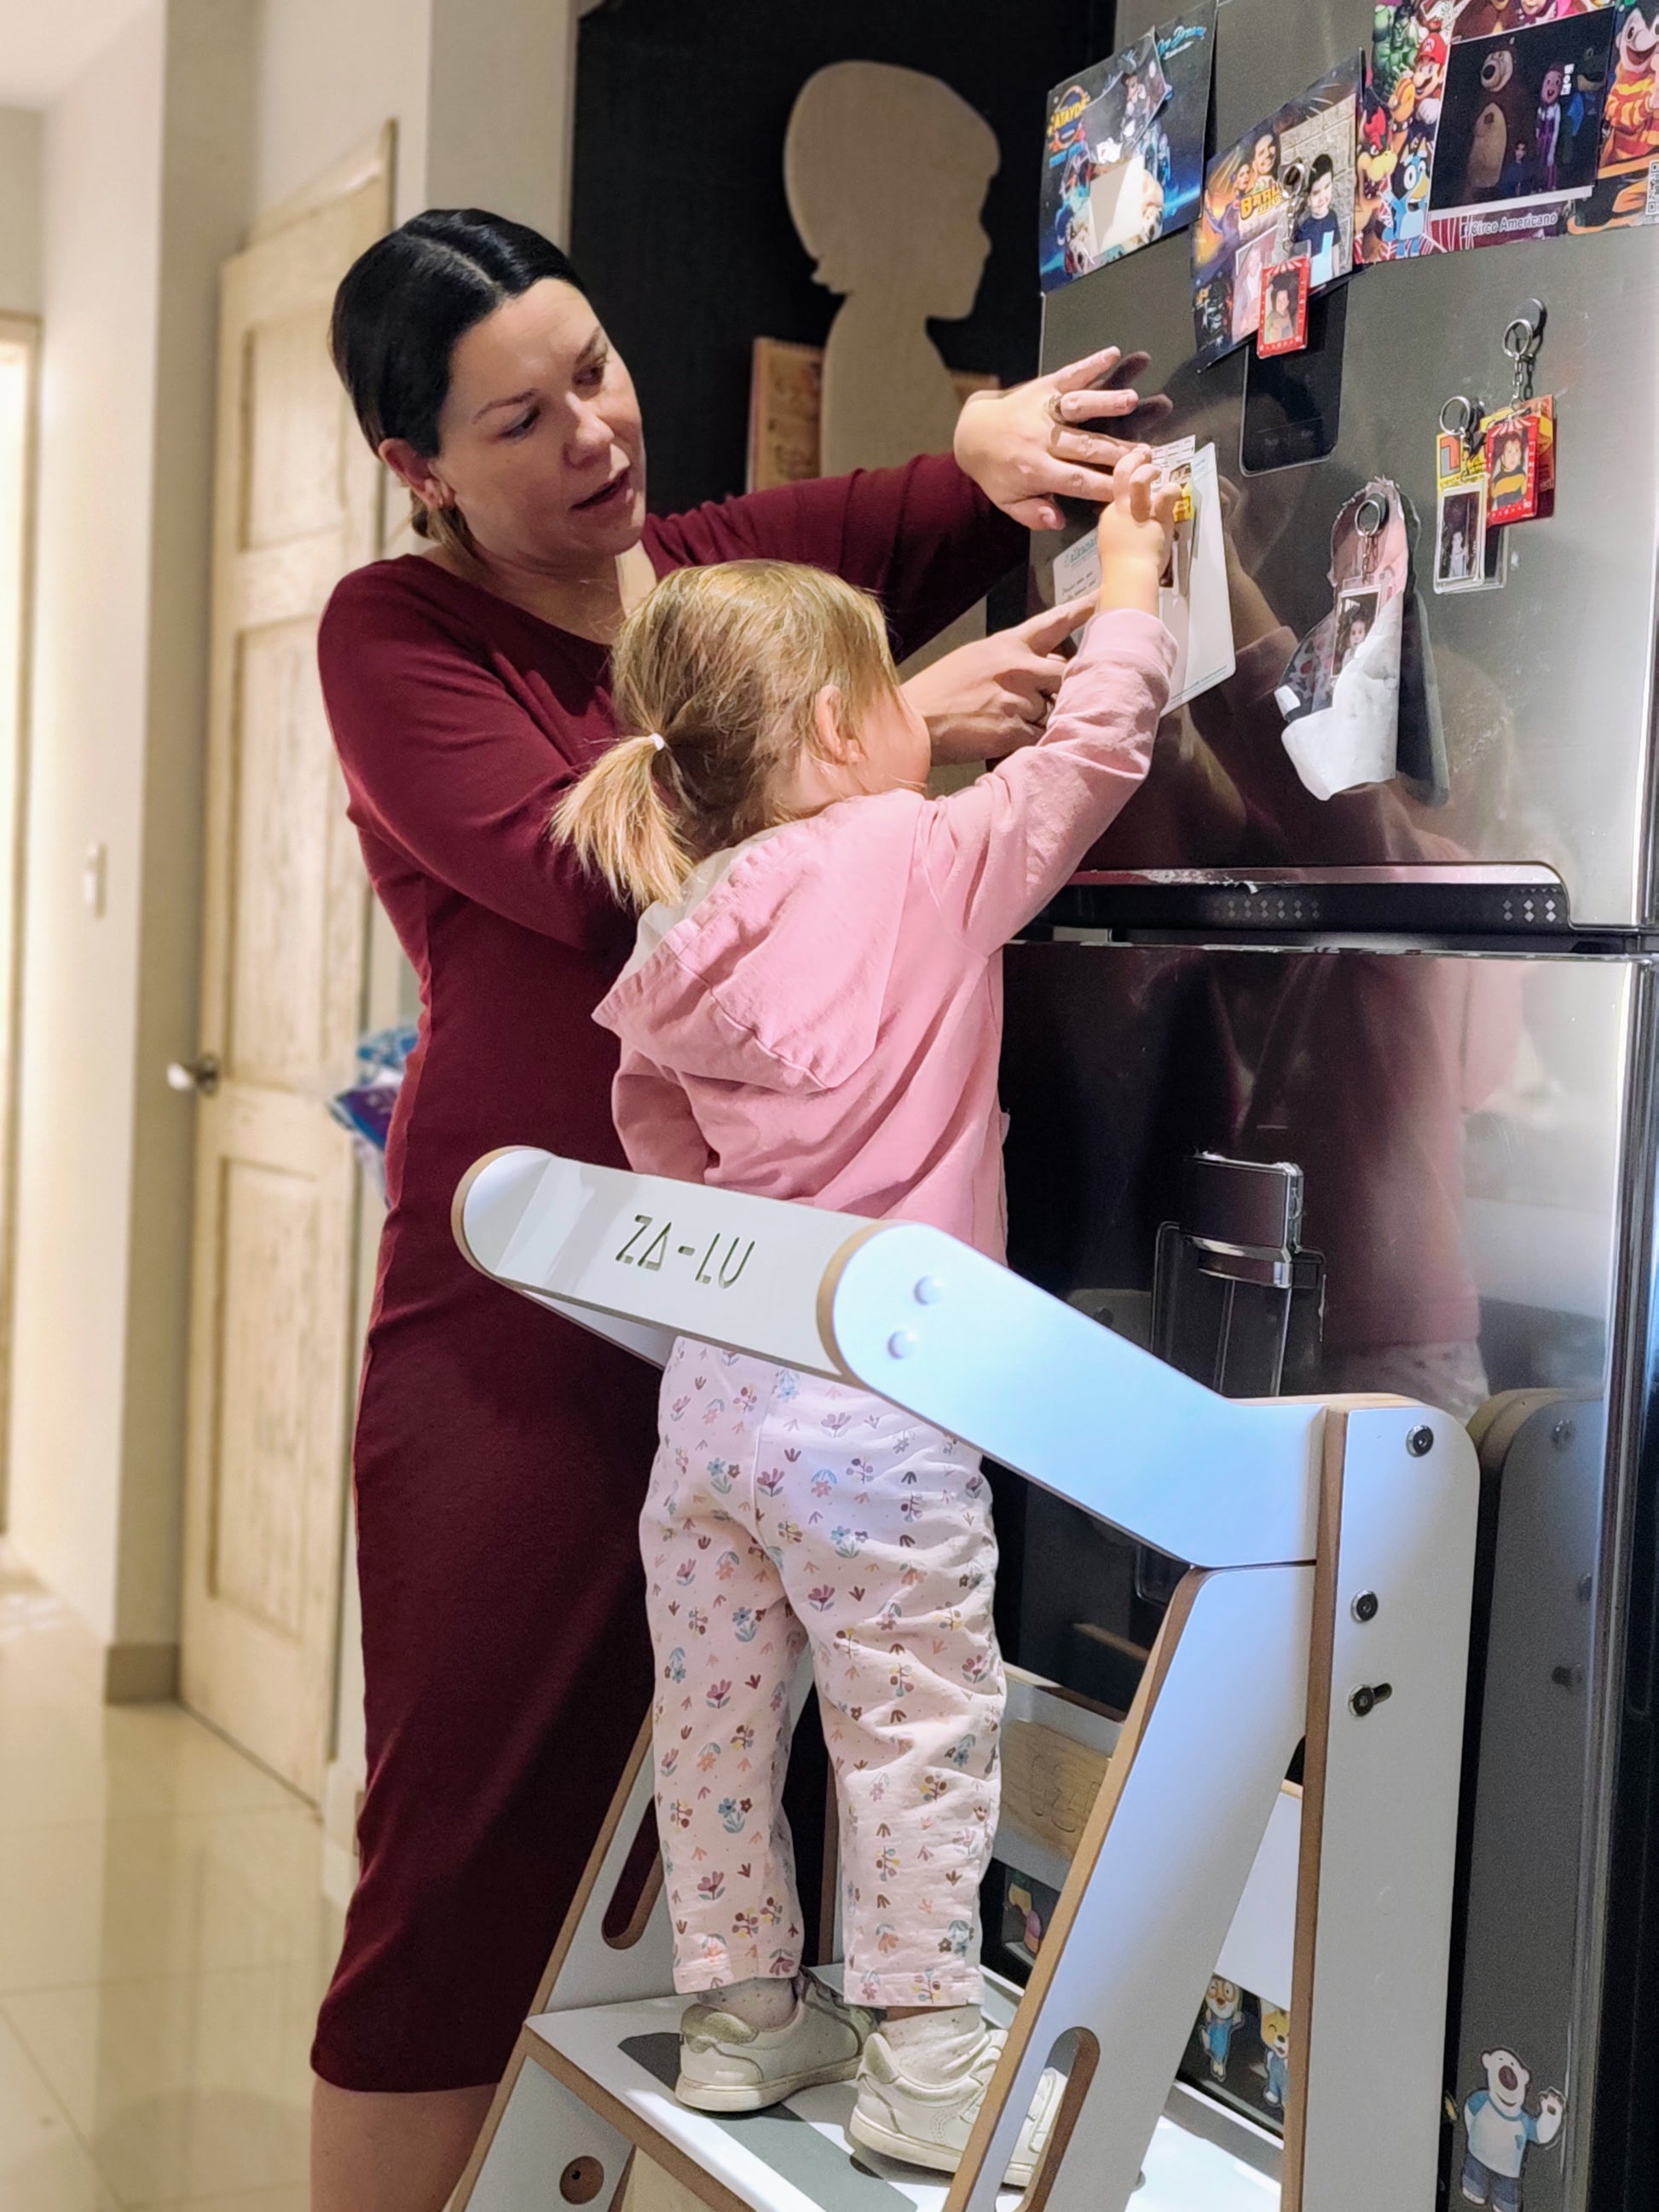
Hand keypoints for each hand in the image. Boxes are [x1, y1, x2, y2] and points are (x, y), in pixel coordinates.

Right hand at [901, 600, 1094, 763]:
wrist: (914, 721)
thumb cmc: (939, 691)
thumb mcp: (975, 657)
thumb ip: (1011, 658)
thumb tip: (1037, 668)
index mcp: (1008, 644)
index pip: (1055, 622)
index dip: (1085, 610)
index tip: (1106, 598)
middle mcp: (1019, 666)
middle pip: (1067, 673)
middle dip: (1060, 689)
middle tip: (1040, 699)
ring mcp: (1018, 697)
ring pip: (1054, 709)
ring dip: (1040, 719)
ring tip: (1007, 721)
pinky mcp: (1014, 728)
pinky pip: (1041, 735)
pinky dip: (1030, 741)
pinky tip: (1007, 738)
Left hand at [954, 347, 1175, 531]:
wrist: (971, 433)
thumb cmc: (996, 471)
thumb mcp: (1008, 501)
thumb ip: (1033, 514)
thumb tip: (1058, 520)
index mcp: (1034, 470)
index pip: (1075, 480)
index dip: (1103, 485)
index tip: (1130, 489)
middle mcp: (1041, 439)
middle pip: (1084, 445)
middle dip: (1116, 450)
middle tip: (1146, 454)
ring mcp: (1044, 409)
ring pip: (1077, 407)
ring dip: (1104, 402)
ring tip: (1132, 401)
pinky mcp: (1044, 386)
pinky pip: (1069, 375)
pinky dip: (1090, 364)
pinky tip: (1113, 354)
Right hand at [1096, 447, 1179, 616]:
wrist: (1127, 578)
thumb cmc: (1120, 572)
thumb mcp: (1112, 548)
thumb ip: (1119, 536)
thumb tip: (1127, 536)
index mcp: (1110, 519)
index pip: (1118, 493)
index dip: (1127, 484)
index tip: (1136, 479)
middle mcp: (1120, 510)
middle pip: (1121, 474)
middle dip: (1131, 461)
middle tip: (1142, 454)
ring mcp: (1137, 512)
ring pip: (1139, 478)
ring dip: (1149, 471)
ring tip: (1158, 471)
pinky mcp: (1156, 517)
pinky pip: (1166, 494)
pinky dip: (1172, 489)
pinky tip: (1176, 490)